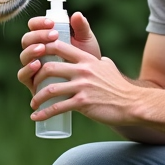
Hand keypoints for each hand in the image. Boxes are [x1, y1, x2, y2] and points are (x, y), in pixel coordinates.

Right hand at [16, 12, 100, 93]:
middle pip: (27, 39)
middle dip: (38, 36)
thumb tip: (77, 15)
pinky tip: (37, 65)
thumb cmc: (88, 61)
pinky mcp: (33, 82)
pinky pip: (22, 75)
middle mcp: (37, 51)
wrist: (93, 85)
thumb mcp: (86, 42)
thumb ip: (81, 28)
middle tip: (54, 36)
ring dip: (31, 50)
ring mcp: (33, 66)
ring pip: (24, 55)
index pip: (35, 26)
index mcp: (46, 39)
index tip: (52, 23)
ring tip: (43, 49)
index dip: (39, 23)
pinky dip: (27, 69)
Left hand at [27, 40, 141, 127]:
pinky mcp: (83, 103)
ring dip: (37, 98)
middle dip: (35, 77)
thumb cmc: (119, 87)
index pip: (58, 47)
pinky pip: (58, 108)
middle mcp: (82, 70)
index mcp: (86, 59)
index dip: (42, 50)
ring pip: (50, 89)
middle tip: (32, 85)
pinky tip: (36, 117)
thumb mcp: (108, 66)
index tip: (35, 59)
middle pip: (49, 68)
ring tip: (33, 104)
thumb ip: (99, 62)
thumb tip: (98, 60)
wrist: (132, 103)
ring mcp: (82, 86)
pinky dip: (44, 113)